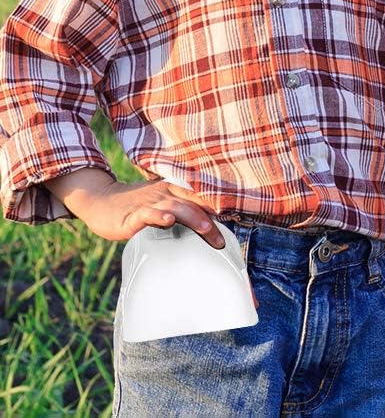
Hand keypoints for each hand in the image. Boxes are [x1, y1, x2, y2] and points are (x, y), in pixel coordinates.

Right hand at [74, 177, 227, 248]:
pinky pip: (148, 213)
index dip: (218, 210)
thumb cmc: (138, 206)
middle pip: (194, 204)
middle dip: (210, 220)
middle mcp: (166, 192)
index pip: (202, 199)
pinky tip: (167, 220)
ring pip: (176, 207)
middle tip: (222, 240)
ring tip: (206, 227)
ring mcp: (150, 202)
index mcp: (176, 189)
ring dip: (192, 217)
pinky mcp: (133, 214)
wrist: (102, 201)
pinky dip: (158, 215)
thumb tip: (209, 225)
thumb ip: (184, 211)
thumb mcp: (163, 203)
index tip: (236, 224)